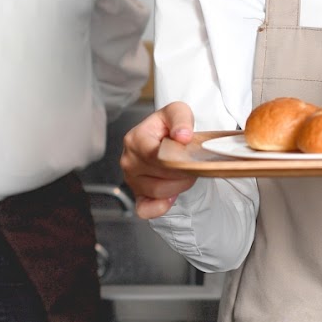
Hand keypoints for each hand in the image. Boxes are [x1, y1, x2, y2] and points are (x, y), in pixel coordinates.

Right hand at [119, 101, 199, 218]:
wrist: (162, 137)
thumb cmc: (168, 126)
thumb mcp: (177, 112)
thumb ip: (181, 119)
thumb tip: (182, 136)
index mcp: (135, 139)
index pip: (157, 157)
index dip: (178, 160)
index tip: (190, 156)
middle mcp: (129, 160)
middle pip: (160, 176)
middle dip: (182, 173)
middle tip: (192, 164)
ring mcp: (130, 179)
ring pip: (158, 192)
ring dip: (177, 186)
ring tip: (184, 174)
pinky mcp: (136, 194)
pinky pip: (145, 209)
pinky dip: (159, 208)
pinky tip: (171, 198)